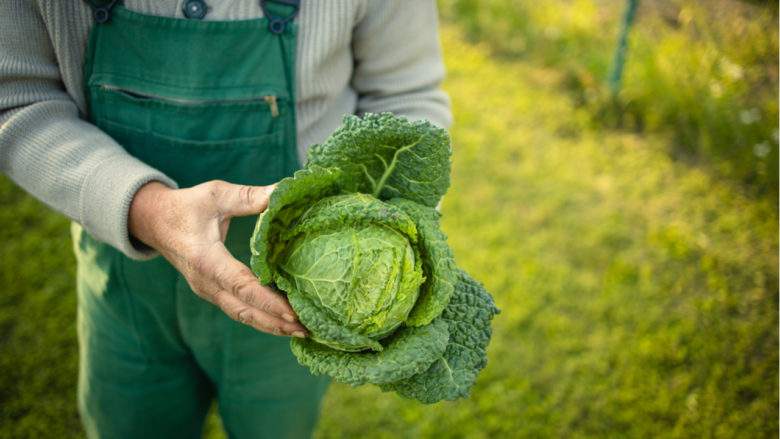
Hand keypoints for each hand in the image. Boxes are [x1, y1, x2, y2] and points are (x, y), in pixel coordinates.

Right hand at [128, 180, 306, 337]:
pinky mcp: (211, 292)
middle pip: (244, 310)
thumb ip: (247, 197)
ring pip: (241, 315)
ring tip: (300, 331)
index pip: (241, 287)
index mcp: (206, 260)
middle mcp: (205, 282)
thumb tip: (281, 192)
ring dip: (270, 325)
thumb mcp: (215, 195)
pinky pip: (238, 309)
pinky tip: (282, 321)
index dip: (268, 302)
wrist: (152, 221)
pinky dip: (260, 318)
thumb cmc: (185, 206)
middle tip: (306, 329)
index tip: (293, 312)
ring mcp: (207, 290)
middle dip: (276, 322)